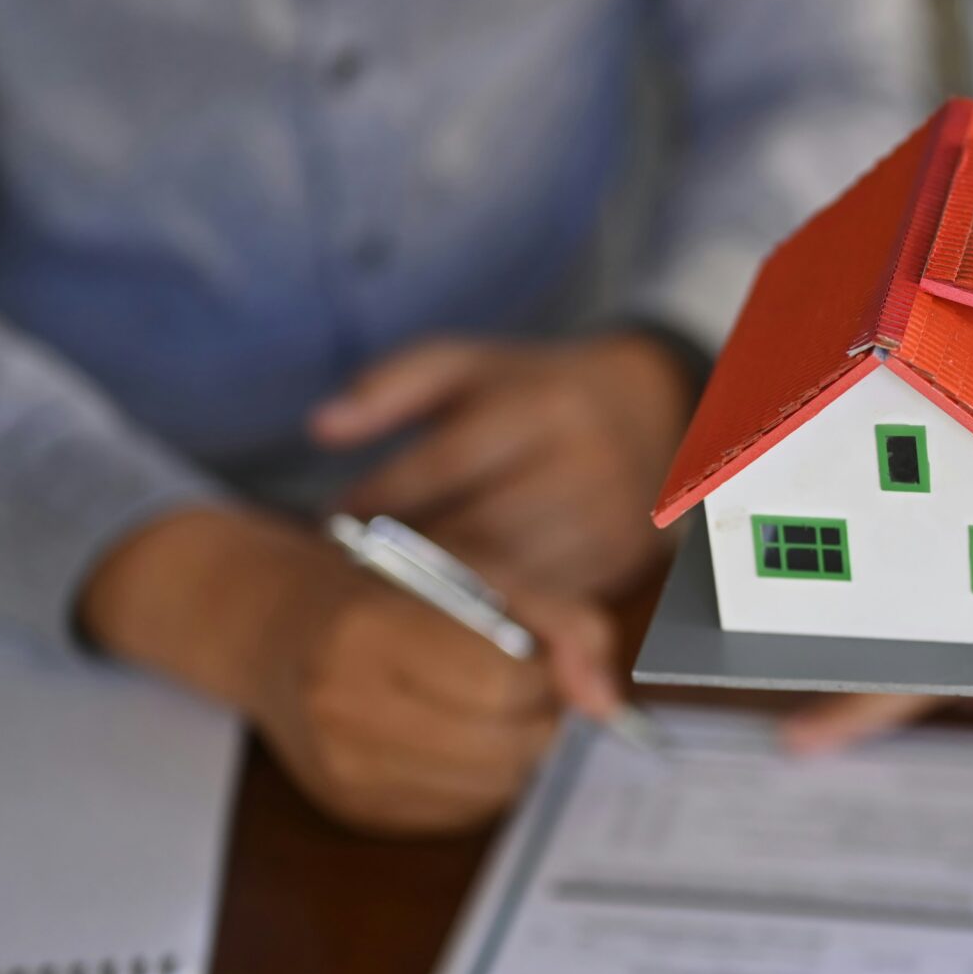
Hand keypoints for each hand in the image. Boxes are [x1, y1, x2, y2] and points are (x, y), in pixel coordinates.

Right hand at [80, 507, 623, 835]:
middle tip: (521, 687)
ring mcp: (344, 768)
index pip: (503, 681)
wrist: (271, 627)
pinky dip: (483, 781)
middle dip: (538, 717)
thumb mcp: (477, 572)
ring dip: (518, 753)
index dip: (541, 672)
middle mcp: (345, 706)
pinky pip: (461, 815)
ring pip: (492, 788)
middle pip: (503, 744)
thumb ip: (562, 622)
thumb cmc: (384, 589)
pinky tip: (458, 739)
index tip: (530, 654)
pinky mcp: (353, 810)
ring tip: (491, 710)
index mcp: (371, 629)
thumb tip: (608, 703)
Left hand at [309, 332, 695, 597]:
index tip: (334, 515)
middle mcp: (584, 465)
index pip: (445, 463)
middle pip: (477, 530)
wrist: (653, 413)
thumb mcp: (467, 366)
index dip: (382, 495)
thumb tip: (319, 427)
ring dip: (442, 589)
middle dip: (406, 553)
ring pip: (508, 576)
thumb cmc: (534, 392)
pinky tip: (448, 603)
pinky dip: (490, 607)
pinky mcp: (621, 564)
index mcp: (542, 407)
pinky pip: (542, 602)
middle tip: (352, 564)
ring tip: (390, 588)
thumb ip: (391, 386)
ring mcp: (609, 521)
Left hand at [779, 418, 972, 760]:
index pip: (970, 684)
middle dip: (860, 687)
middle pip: (939, 648)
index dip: (888, 703)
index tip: (803, 730)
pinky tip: (873, 490)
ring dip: (878, 583)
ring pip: (948, 570)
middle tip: (775, 714)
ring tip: (785, 586)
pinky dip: (938, 484)